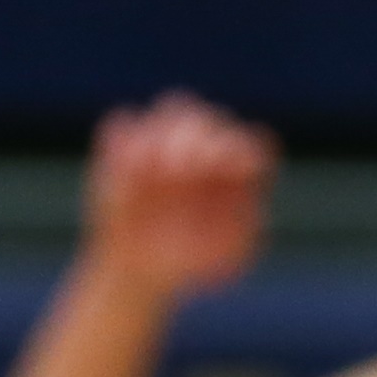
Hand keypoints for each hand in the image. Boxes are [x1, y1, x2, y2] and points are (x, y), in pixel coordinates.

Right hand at [81, 92, 277, 301]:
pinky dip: (126, 139)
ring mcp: (166, 140)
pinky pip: (125, 123)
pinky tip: (127, 172)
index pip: (251, 142)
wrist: (144, 270)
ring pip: (175, 106)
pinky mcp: (125, 146)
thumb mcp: (228, 256)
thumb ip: (246, 228)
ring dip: (167, 130)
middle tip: (181, 169)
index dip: (239, 150)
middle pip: (211, 119)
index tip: (225, 168)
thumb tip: (249, 201)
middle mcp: (205, 146)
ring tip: (155, 168)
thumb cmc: (194, 261)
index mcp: (236, 169)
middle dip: (198, 139)